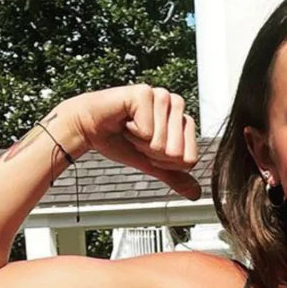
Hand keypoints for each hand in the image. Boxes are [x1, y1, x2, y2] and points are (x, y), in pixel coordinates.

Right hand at [60, 84, 200, 199]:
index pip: (189, 159)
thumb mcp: (152, 164)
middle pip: (177, 153)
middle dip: (152, 153)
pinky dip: (132, 133)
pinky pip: (147, 131)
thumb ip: (174, 176)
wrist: (90, 129)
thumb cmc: (121, 141)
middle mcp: (177, 105)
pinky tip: (124, 120)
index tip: (148, 148)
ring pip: (162, 143)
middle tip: (137, 138)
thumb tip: (196, 194)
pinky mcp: (145, 93)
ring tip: (130, 129)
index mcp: (183, 120)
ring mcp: (162, 96)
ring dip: (140, 143)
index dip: (165, 162)